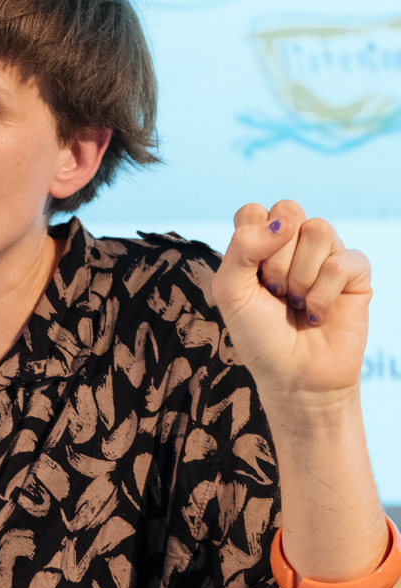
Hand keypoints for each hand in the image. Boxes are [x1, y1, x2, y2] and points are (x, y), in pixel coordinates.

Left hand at [213, 200, 370, 401]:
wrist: (294, 376)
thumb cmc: (258, 334)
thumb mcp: (230, 292)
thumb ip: (243, 248)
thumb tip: (284, 222)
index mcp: (260, 243)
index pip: (254, 211)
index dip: (251, 241)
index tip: (251, 276)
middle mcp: (294, 243)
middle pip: (288, 212)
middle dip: (276, 259)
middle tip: (275, 292)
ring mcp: (326, 255)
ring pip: (319, 229)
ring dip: (301, 276)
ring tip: (296, 303)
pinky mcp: (356, 273)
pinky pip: (343, 261)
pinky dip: (324, 294)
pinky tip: (318, 314)